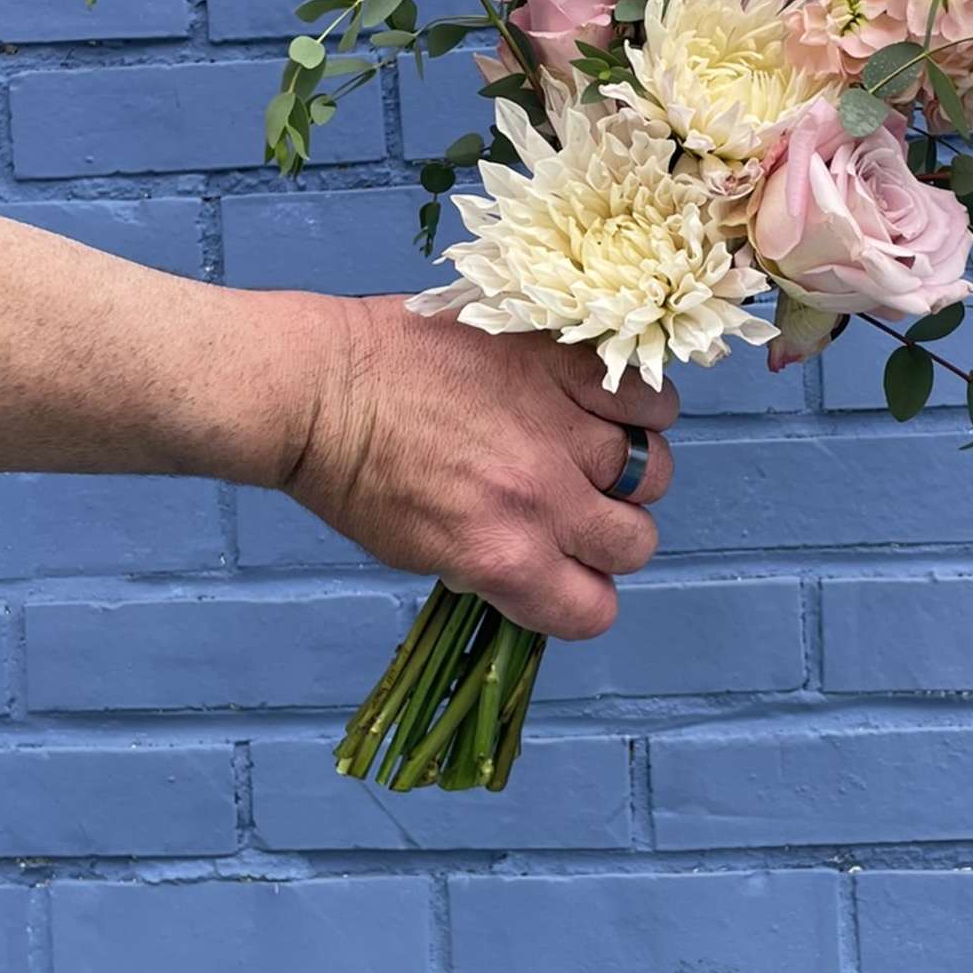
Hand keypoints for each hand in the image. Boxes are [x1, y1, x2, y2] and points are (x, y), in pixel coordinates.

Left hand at [281, 295, 677, 638]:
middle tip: (571, 504)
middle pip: (635, 543)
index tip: (561, 571)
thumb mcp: (418, 553)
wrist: (319, 384)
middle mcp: (543, 499)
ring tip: (587, 446)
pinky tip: (597, 403)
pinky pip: (648, 398)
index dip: (580, 595)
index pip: (595, 610)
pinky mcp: (561, 362)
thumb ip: (496, 565)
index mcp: (503, 557)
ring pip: (654, 470)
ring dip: (627, 468)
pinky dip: (636, 407)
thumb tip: (542, 564)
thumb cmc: (350, 471)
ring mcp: (558, 425)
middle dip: (606, 533)